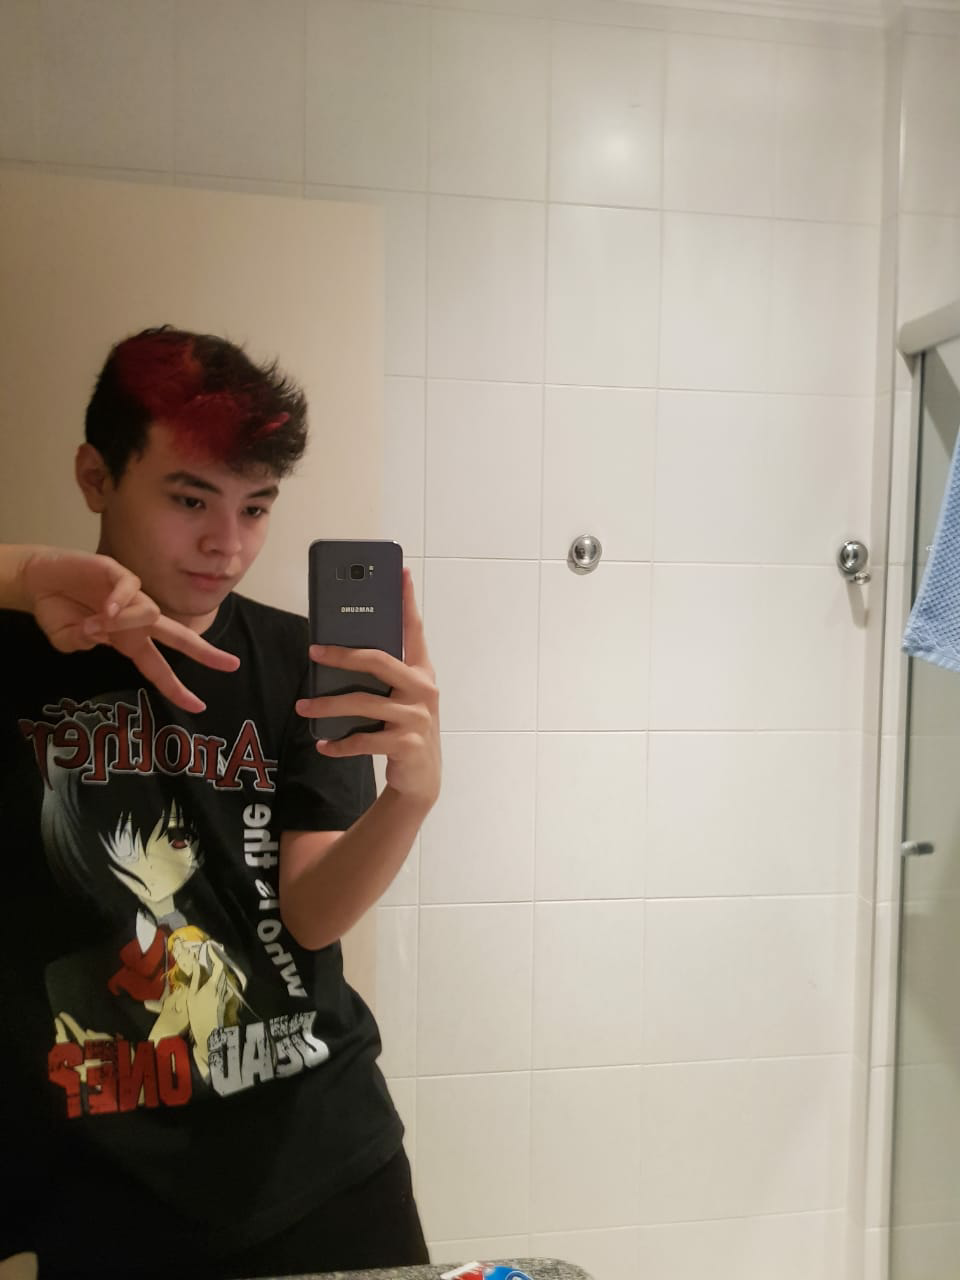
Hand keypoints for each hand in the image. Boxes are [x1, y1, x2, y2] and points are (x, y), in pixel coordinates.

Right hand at [21, 548, 238, 713]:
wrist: (36, 580)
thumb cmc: (56, 612)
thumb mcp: (67, 640)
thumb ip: (82, 642)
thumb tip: (100, 631)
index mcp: (128, 641)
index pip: (158, 668)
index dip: (176, 688)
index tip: (198, 706)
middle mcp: (136, 619)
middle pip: (179, 636)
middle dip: (205, 652)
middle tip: (231, 665)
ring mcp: (130, 595)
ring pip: (151, 613)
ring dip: (125, 623)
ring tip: (92, 624)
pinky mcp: (118, 572)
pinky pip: (131, 587)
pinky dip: (120, 600)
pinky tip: (106, 608)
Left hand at [295, 568, 440, 808]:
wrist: (422, 778)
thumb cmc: (404, 728)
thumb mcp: (398, 697)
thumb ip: (380, 675)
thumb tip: (335, 653)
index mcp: (421, 671)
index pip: (414, 629)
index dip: (407, 600)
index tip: (401, 572)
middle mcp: (423, 688)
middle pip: (377, 661)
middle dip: (342, 655)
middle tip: (313, 652)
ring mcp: (417, 717)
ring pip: (362, 702)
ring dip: (327, 705)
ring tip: (303, 706)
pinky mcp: (407, 744)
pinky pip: (363, 739)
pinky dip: (339, 744)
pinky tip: (323, 744)